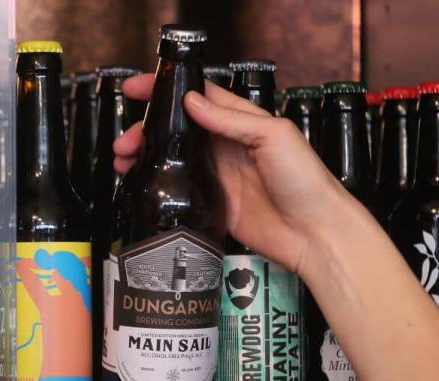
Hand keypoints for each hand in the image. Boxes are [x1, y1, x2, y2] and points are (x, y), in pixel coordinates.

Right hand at [113, 75, 356, 275]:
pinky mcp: (212, 205)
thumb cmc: (306, 181)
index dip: (168, 90)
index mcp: (242, 122)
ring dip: (145, 156)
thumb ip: (231, 118)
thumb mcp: (273, 136)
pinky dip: (157, 186)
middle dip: (146, 129)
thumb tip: (193, 101)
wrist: (314, 233)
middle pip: (177, 129)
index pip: (199, 97)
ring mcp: (217, 176)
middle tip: (126, 139)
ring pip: (172, 159)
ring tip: (124, 161)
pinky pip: (179, 191)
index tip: (138, 88)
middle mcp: (226, 147)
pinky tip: (141, 184)